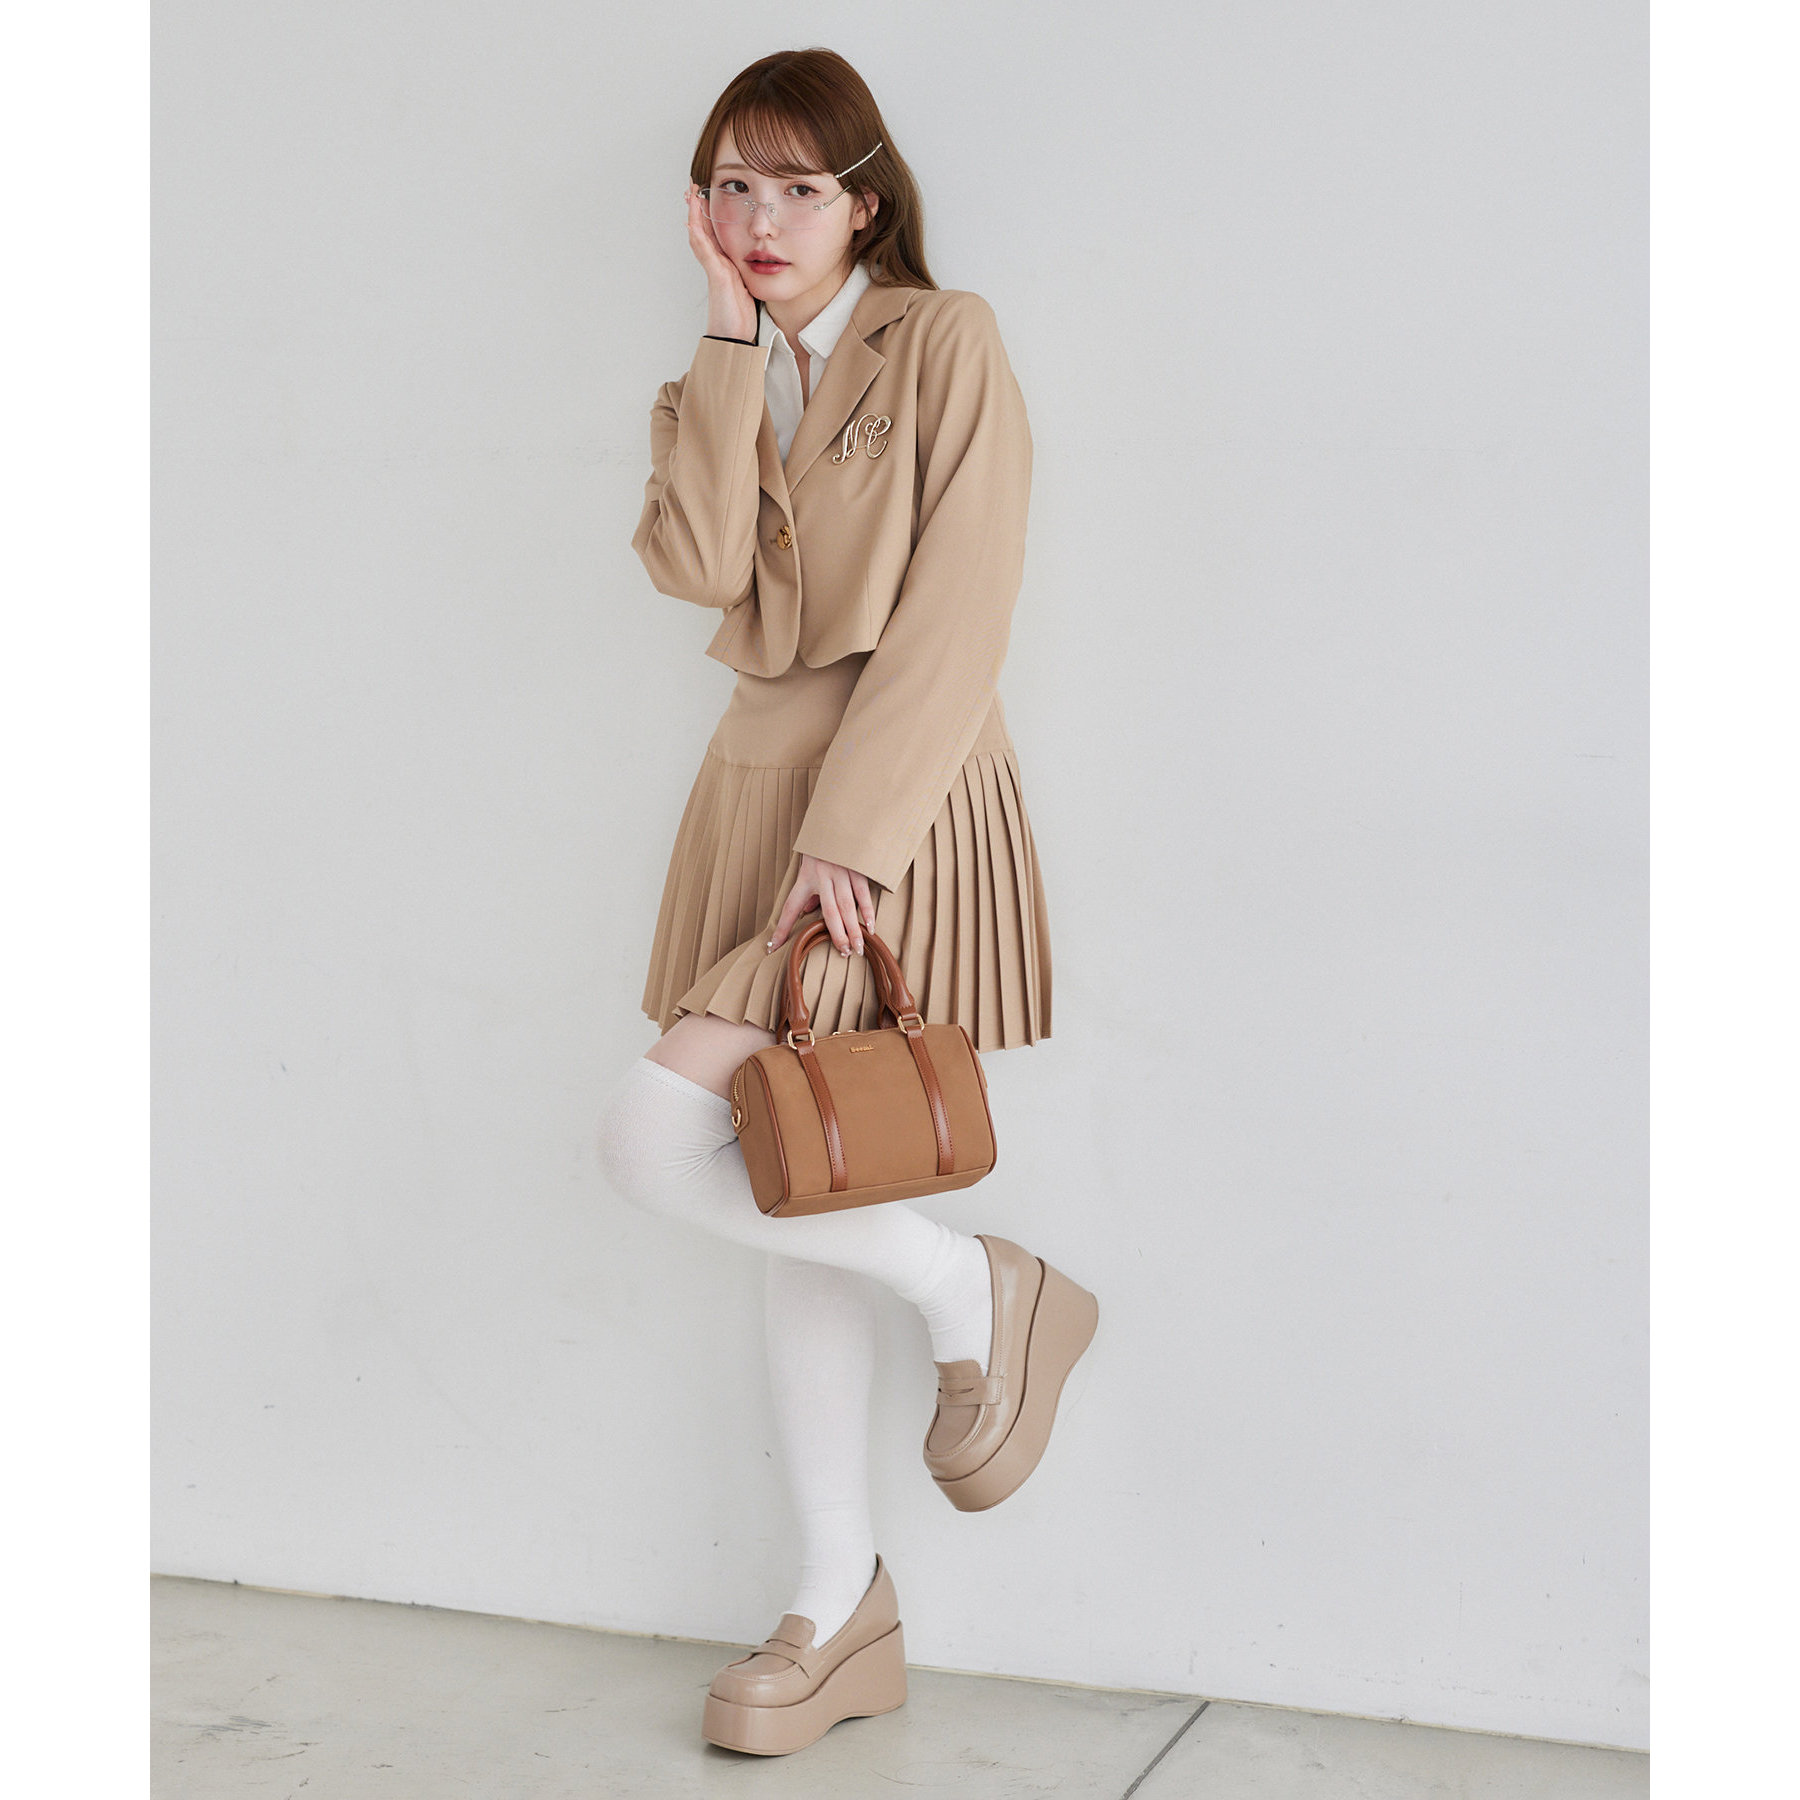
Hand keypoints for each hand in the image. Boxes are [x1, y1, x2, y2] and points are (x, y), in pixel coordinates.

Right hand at [684, 181, 756, 340]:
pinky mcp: (716, 276)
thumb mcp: (749, 289)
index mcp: (726, 265)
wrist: (735, 339)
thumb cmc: (742, 318)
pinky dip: (698, 233)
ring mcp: (714, 269)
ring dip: (694, 213)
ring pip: (699, 235)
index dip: (711, 214)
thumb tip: (762, 264)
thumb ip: (750, 274)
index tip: (709, 194)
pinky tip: (693, 219)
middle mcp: (717, 264)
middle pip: (703, 229)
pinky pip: (704, 251)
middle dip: (698, 207)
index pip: (716, 233)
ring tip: (691, 193)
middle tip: (693, 186)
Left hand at [767, 855, 877, 958]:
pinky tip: (871, 926)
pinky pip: (863, 894)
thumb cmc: (820, 845)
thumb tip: (807, 912)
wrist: (837, 817)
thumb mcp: (807, 865)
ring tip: (857, 948)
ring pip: (847, 907)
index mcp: (805, 877)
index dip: (782, 928)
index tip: (773, 947)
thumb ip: (808, 891)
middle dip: (836, 934)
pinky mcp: (857, 868)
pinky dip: (868, 911)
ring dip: (853, 929)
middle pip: (828, 912)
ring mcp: (841, 873)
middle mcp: (822, 877)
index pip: (790, 908)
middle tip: (842, 953)